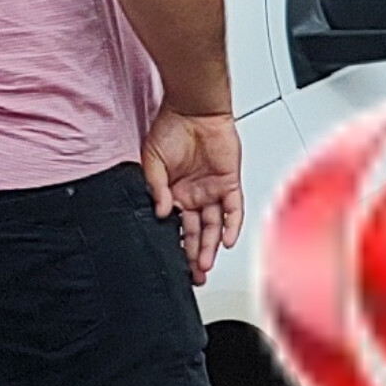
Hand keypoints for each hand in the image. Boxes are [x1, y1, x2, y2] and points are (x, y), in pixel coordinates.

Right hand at [145, 106, 247, 284]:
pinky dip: (231, 225)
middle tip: (194, 274)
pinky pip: (233, 209)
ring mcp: (212, 190)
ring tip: (204, 264)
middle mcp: (194, 195)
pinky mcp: (229, 182)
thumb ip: (156, 187)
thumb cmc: (170, 130)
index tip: (175, 264)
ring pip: (214, 225)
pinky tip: (226, 241)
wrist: (193, 110)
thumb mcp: (152, 161)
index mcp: (174, 193)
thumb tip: (161, 211)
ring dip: (210, 245)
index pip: (177, 227)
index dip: (177, 245)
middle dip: (195, 255)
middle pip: (197, 232)